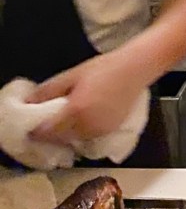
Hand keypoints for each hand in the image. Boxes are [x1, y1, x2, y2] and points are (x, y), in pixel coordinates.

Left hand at [27, 51, 144, 145]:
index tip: (28, 129)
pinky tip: (80, 121)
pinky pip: (88, 137)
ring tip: (62, 122)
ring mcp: (99, 132)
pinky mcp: (109, 132)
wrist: (135, 69)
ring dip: (65, 135)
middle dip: (50, 134)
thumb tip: (28, 102)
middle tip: (44, 124)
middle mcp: (86, 127)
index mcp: (75, 112)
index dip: (35, 132)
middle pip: (60, 139)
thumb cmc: (104, 68)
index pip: (47, 131)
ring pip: (74, 140)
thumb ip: (49, 90)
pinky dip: (80, 133)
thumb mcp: (73, 74)